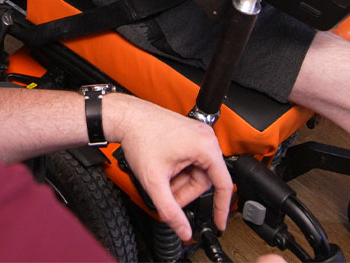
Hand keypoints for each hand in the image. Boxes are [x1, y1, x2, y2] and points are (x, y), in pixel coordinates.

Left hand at [104, 94, 231, 239]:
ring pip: (195, 172)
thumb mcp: (155, 182)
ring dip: (179, 182)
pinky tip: (163, 171)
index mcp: (206, 146)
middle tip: (166, 197)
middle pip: (204, 180)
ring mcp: (197, 135)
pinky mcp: (188, 135)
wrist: (126, 118)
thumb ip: (170, 211)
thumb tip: (183, 230)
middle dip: (184, 192)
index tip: (219, 223)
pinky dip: (177, 171)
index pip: (223, 184)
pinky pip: (190, 161)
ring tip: (160, 180)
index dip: (221, 208)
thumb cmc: (140, 137)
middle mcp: (205, 138)